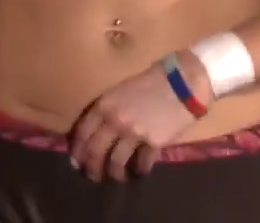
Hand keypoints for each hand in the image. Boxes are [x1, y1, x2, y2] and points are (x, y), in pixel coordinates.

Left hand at [68, 52, 209, 181]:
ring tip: (117, 178)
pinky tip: (140, 172)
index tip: (77, 161)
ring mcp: (134, 133)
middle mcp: (115, 120)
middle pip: (95, 151)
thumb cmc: (152, 81)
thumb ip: (108, 108)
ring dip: (114, 174)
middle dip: (92, 168)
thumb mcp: (122, 89)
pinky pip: (141, 164)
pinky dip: (139, 171)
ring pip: (115, 162)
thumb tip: (98, 130)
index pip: (83, 132)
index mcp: (105, 105)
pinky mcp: (153, 143)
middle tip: (93, 176)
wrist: (183, 82)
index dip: (78, 150)